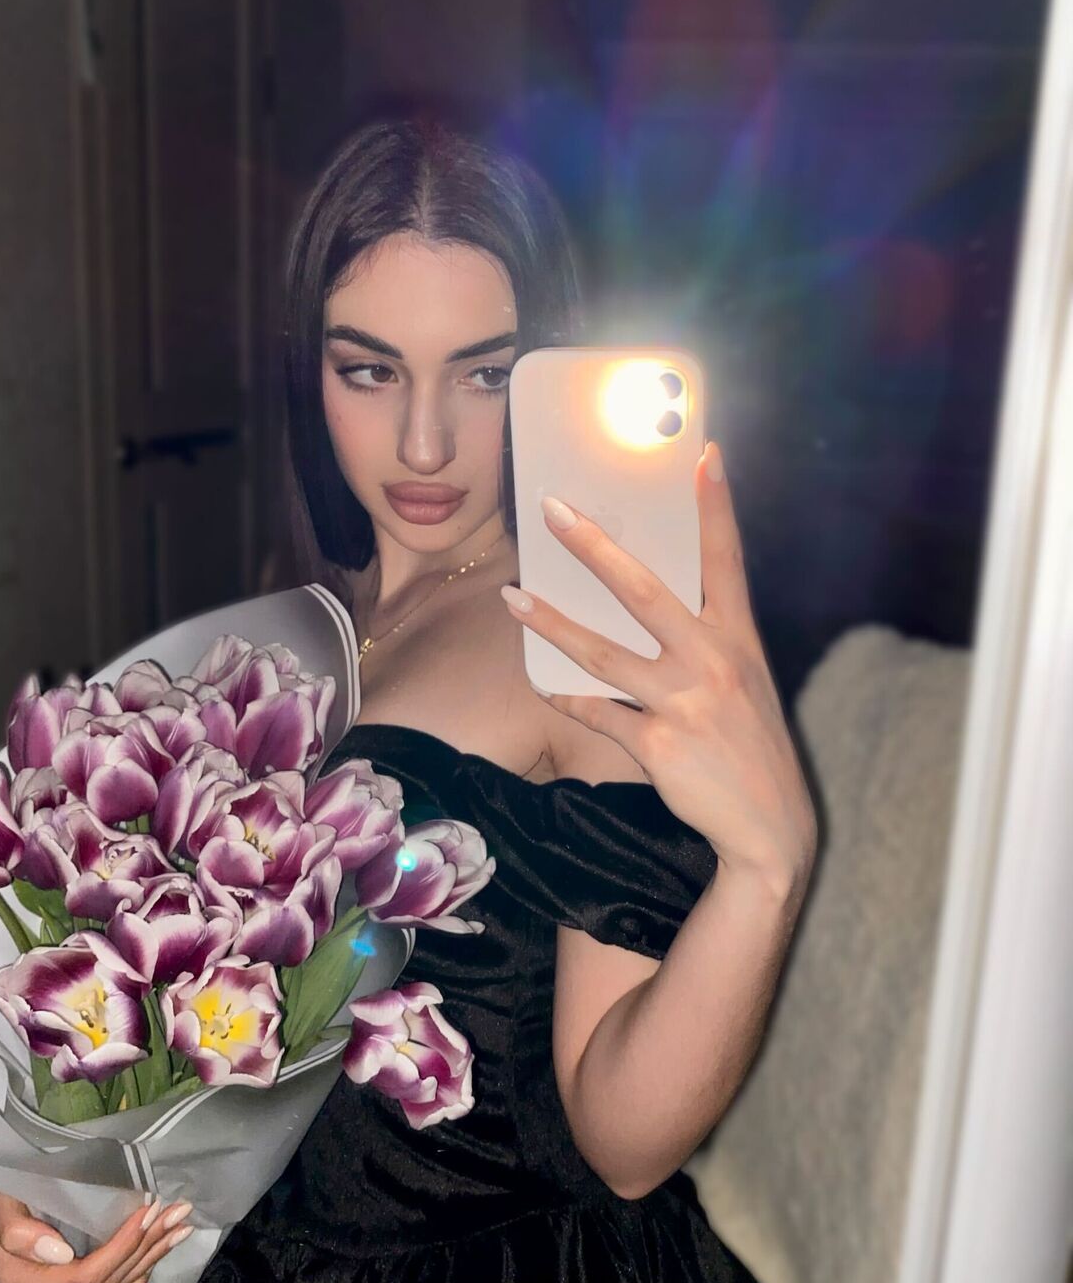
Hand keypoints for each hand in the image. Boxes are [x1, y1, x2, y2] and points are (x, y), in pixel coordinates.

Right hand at [0, 1190, 193, 1282]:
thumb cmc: (1, 1201)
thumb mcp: (1, 1207)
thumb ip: (20, 1231)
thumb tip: (62, 1252)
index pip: (87, 1275)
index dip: (124, 1245)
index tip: (152, 1210)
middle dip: (148, 1246)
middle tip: (180, 1212)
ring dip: (151, 1259)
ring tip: (181, 1228)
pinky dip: (136, 1274)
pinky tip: (158, 1252)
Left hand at [500, 441, 817, 893]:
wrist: (771, 829)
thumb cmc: (751, 747)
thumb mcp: (745, 684)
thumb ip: (707, 642)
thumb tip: (654, 604)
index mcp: (739, 639)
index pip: (727, 559)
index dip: (714, 506)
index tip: (703, 454)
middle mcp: (713, 661)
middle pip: (644, 590)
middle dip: (595, 548)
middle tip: (554, 511)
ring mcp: (684, 702)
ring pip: (603, 652)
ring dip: (552, 623)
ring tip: (511, 598)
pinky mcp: (659, 744)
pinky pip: (599, 714)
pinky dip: (569, 698)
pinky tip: (543, 684)